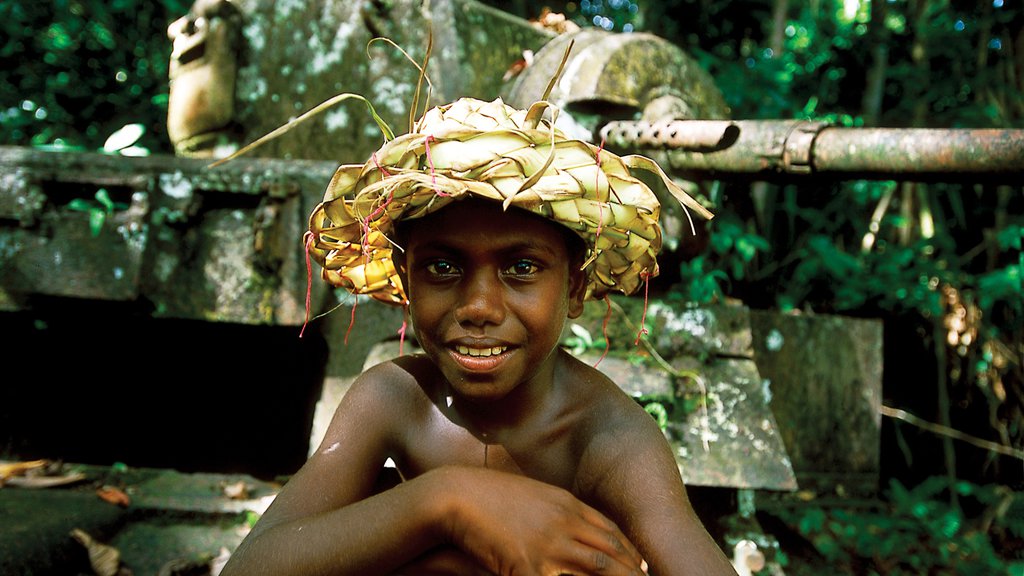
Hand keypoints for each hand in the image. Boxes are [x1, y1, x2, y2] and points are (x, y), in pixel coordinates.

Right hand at [434, 466, 645, 575]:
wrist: (457, 496)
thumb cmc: (490, 497)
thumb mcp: (532, 496)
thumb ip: (556, 510)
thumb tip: (572, 523)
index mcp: (565, 503)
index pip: (610, 528)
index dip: (630, 549)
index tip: (643, 564)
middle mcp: (563, 521)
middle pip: (610, 549)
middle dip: (633, 569)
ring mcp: (548, 543)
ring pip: (597, 567)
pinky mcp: (529, 565)